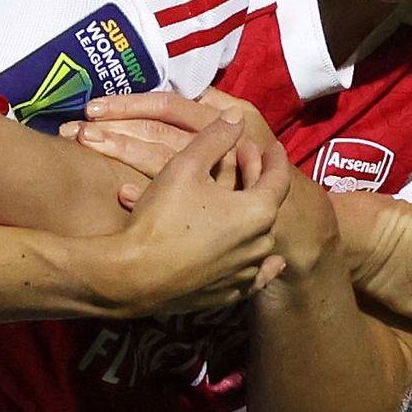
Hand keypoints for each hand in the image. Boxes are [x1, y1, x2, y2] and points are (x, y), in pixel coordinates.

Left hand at [70, 91, 264, 200]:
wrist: (292, 222)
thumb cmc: (260, 168)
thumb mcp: (246, 129)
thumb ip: (216, 108)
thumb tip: (192, 83)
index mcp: (226, 119)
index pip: (170, 106)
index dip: (131, 104)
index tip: (93, 107)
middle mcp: (221, 146)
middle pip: (159, 134)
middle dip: (114, 130)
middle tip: (74, 131)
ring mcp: (217, 181)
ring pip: (162, 166)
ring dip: (123, 156)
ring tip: (88, 149)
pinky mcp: (212, 214)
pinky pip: (174, 206)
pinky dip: (146, 197)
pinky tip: (121, 194)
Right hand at [99, 109, 287, 311]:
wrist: (133, 275)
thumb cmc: (162, 217)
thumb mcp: (186, 166)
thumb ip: (215, 138)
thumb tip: (237, 117)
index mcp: (258, 211)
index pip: (278, 177)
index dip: (273, 158)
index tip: (271, 145)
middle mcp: (260, 244)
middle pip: (268, 206)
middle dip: (258, 182)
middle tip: (245, 163)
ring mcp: (245, 273)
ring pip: (258, 239)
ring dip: (251, 218)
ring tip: (237, 202)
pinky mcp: (229, 294)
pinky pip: (252, 275)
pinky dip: (258, 262)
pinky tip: (266, 261)